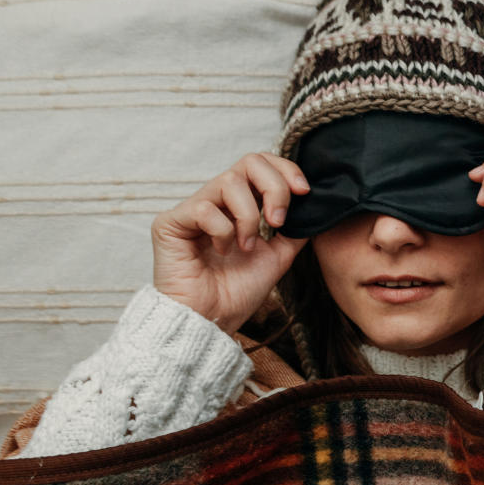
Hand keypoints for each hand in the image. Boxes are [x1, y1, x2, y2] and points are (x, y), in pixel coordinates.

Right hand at [152, 152, 309, 334]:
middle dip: (274, 188)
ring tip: (246, 247)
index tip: (304, 192)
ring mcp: (191, 209)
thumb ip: (294, 230)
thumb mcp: (278, 257)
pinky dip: (223, 231)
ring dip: (249, 217)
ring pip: (229, 180)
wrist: (210, 323)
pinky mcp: (170, 222)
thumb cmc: (236, 293)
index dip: (286, 170)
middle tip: (278, 221)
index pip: (262, 165)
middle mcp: (216, 201)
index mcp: (239, 205)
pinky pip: (205, 208)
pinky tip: (221, 252)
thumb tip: (313, 207)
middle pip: (249, 160)